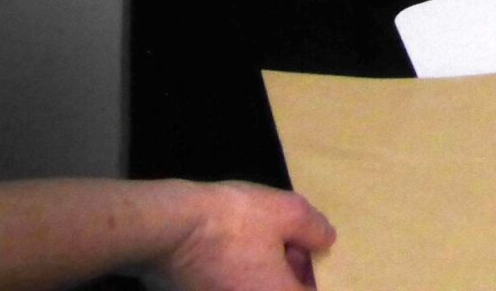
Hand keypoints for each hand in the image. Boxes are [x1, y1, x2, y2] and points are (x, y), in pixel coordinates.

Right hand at [152, 181, 335, 290]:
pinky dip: (243, 275)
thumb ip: (315, 230)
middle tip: (294, 242)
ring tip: (268, 241)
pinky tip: (239, 250)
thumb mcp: (289, 212)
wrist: (169, 227)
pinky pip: (233, 288)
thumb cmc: (235, 221)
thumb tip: (325, 241)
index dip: (315, 276)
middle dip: (292, 272)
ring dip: (267, 273)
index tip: (312, 255)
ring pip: (257, 289)